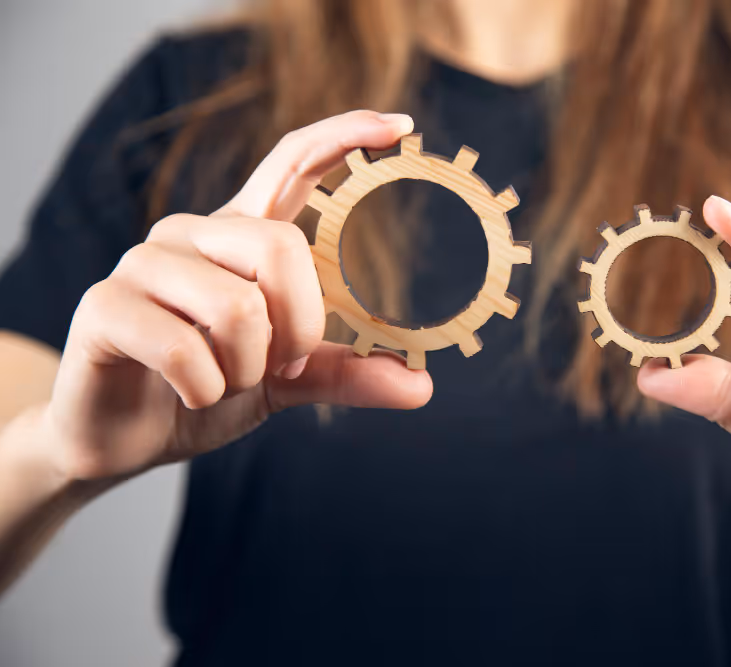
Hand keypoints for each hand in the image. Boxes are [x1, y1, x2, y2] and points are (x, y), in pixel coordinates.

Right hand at [43, 110, 432, 481]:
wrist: (125, 439)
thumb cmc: (207, 392)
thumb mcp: (287, 381)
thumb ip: (346, 372)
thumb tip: (421, 386)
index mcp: (240, 238)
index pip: (292, 162)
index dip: (343, 136)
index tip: (401, 125)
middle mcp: (192, 234)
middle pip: (281, 247)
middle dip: (299, 327)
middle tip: (278, 365)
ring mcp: (143, 264)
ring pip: (237, 306)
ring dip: (248, 369)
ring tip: (224, 383)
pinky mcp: (105, 306)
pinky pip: (184, 347)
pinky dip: (205, 389)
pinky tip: (190, 394)